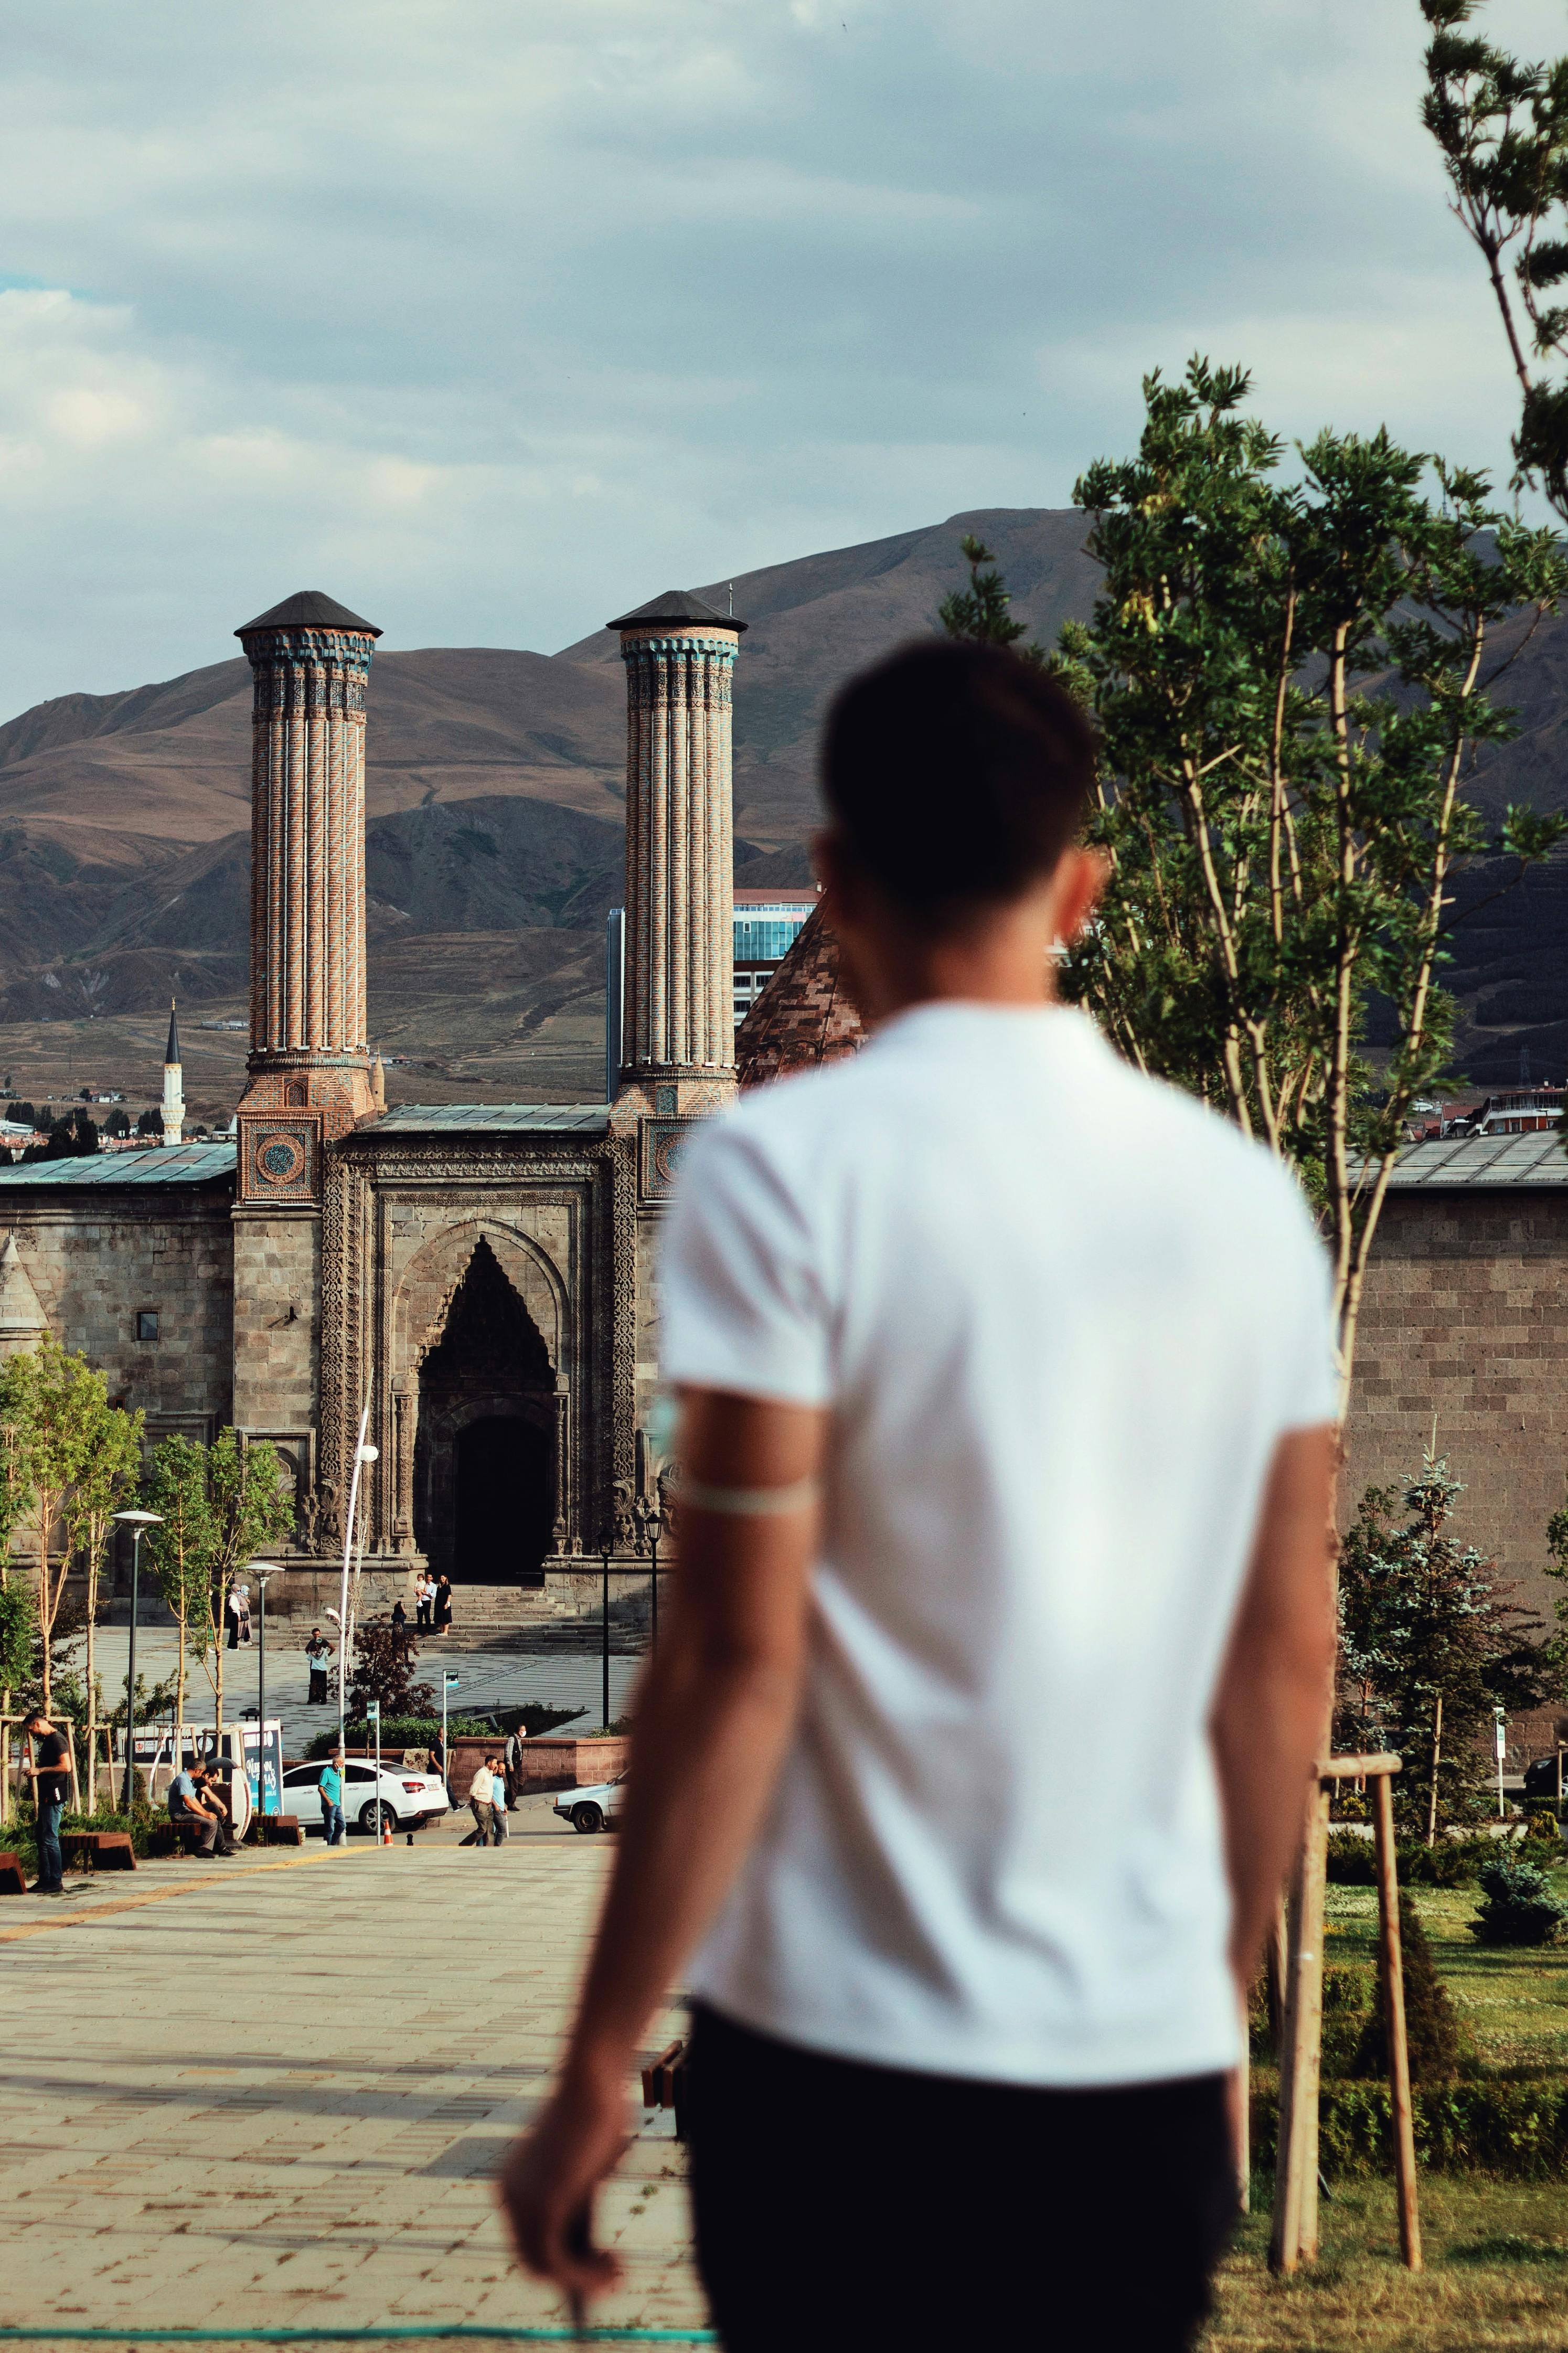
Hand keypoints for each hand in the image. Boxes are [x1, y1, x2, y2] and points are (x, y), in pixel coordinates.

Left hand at [496, 2056, 628, 2298]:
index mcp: (515, 2185)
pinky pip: (556, 2263)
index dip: (564, 2264)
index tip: (598, 2269)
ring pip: (544, 2267)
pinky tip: (614, 2270)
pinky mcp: (542, 2207)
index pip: (531, 2239)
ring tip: (620, 2275)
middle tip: (616, 2276)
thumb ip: (580, 2206)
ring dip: (585, 2281)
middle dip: (576, 2277)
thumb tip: (586, 2257)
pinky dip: (585, 2276)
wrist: (594, 2079)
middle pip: (534, 2260)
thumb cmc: (598, 2113)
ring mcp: (521, 2203)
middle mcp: (509, 2196)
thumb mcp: (587, 2169)